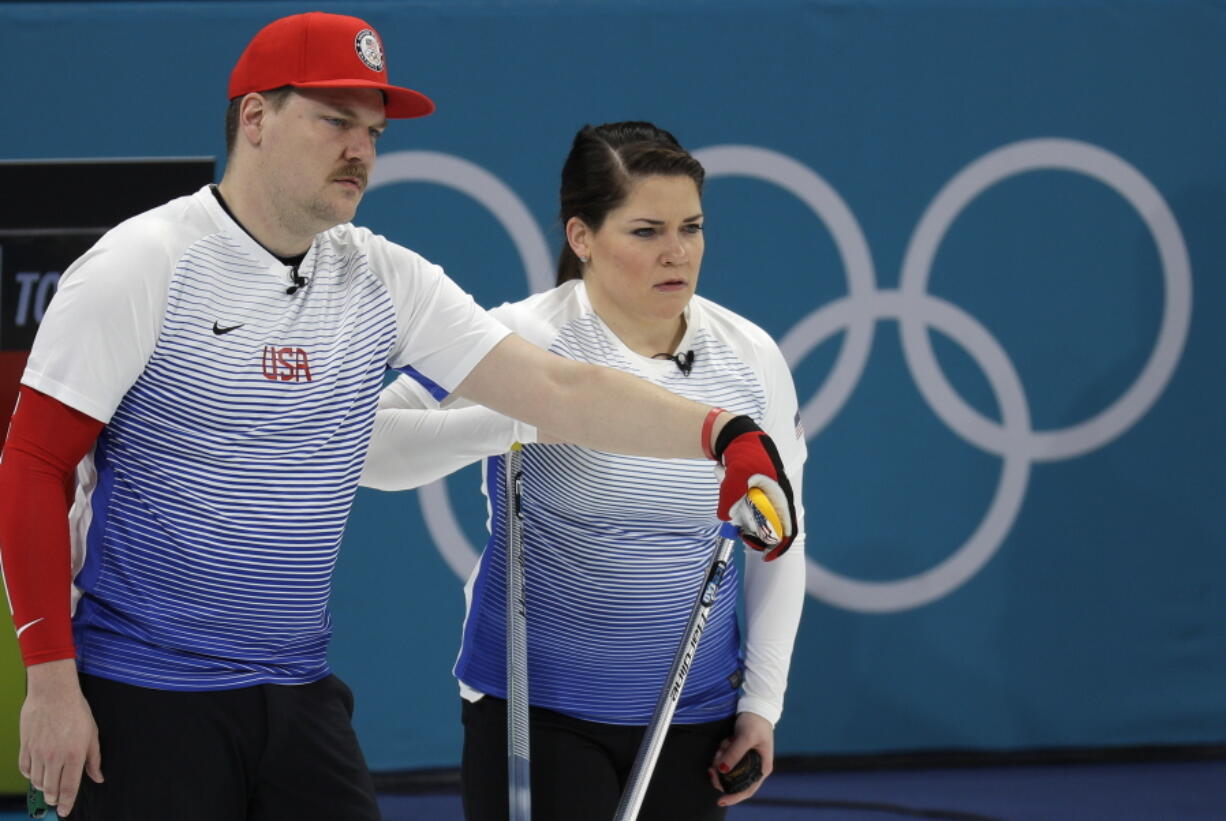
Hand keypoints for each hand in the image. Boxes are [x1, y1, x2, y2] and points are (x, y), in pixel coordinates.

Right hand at [20, 659, 102, 817]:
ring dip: (43, 788)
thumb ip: (94, 759)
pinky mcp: (26, 746)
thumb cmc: (76, 710)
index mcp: (75, 755)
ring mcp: (38, 752)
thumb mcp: (92, 734)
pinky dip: (30, 775)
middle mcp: (55, 757)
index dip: (67, 803)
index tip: (66, 811)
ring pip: (37, 782)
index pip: (69, 788)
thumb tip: (98, 777)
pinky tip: (37, 773)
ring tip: (49, 786)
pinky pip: (25, 769)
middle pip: (51, 789)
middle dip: (55, 799)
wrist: (53, 693)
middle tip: (58, 800)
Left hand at [708, 711, 773, 806]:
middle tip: (712, 767)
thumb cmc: (756, 722)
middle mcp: (755, 767)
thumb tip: (722, 770)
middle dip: (721, 775)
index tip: (721, 800)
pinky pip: (725, 759)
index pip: (748, 789)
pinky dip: (722, 753)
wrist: (755, 706)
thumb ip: (734, 754)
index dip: (735, 797)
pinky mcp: (738, 753)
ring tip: (723, 745)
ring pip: (727, 770)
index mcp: (762, 768)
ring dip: (721, 760)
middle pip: (734, 781)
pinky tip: (724, 743)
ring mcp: (746, 760)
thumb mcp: (746, 737)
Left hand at [713, 416, 796, 559]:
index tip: (765, 557)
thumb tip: (725, 518)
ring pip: (759, 518)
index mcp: (780, 496)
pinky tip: (732, 492)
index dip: (779, 547)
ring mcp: (768, 496)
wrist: (739, 436)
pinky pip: (750, 507)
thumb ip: (729, 500)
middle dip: (757, 534)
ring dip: (746, 519)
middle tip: (743, 535)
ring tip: (734, 505)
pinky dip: (741, 508)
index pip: (787, 530)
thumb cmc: (743, 455)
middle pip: (772, 529)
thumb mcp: (734, 478)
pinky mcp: (757, 493)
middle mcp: (777, 498)